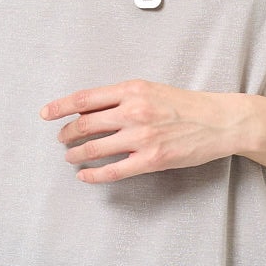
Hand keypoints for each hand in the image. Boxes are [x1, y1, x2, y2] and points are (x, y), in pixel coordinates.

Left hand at [39, 79, 243, 183]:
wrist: (219, 121)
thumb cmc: (185, 105)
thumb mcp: (151, 90)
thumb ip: (121, 98)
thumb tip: (89, 109)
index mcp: (132, 90)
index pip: (85, 98)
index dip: (60, 107)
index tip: (46, 114)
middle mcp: (134, 111)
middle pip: (85, 124)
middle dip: (67, 134)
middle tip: (62, 139)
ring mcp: (142, 137)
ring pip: (94, 148)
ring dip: (76, 154)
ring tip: (71, 157)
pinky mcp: (151, 160)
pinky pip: (113, 170)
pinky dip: (93, 175)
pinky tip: (84, 176)